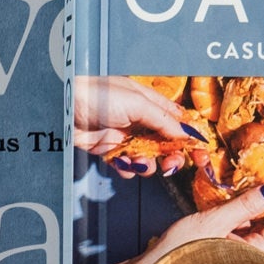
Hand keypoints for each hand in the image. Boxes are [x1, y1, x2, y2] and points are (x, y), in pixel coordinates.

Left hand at [75, 76, 209, 176]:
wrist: (63, 107)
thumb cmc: (98, 95)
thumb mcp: (137, 103)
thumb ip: (162, 120)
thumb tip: (186, 134)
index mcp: (150, 103)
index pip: (177, 121)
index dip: (189, 137)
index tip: (199, 153)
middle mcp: (140, 120)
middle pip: (165, 144)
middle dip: (171, 156)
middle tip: (171, 165)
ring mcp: (125, 136)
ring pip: (147, 157)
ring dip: (147, 164)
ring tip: (140, 163)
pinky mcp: (109, 150)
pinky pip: (125, 165)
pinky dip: (127, 168)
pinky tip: (124, 164)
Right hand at [150, 177, 263, 263]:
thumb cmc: (176, 255)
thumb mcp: (214, 221)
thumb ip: (247, 203)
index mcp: (255, 258)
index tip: (262, 186)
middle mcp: (247, 261)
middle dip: (253, 205)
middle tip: (236, 189)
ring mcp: (232, 259)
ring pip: (246, 229)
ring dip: (236, 212)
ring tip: (217, 202)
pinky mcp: (216, 256)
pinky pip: (230, 234)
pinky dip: (224, 221)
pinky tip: (208, 216)